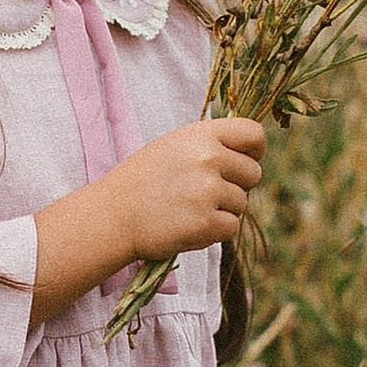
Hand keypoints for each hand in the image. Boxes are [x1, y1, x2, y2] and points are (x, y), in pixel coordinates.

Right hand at [27, 117, 265, 324]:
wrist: (112, 216)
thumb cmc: (143, 181)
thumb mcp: (173, 146)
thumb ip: (210, 145)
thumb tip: (249, 155)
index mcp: (201, 135)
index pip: (253, 134)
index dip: (254, 151)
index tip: (244, 161)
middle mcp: (208, 158)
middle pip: (253, 173)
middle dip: (236, 186)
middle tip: (204, 193)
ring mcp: (208, 191)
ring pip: (241, 203)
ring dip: (222, 210)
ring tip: (188, 209)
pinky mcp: (206, 222)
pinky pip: (231, 227)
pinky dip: (214, 231)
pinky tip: (188, 225)